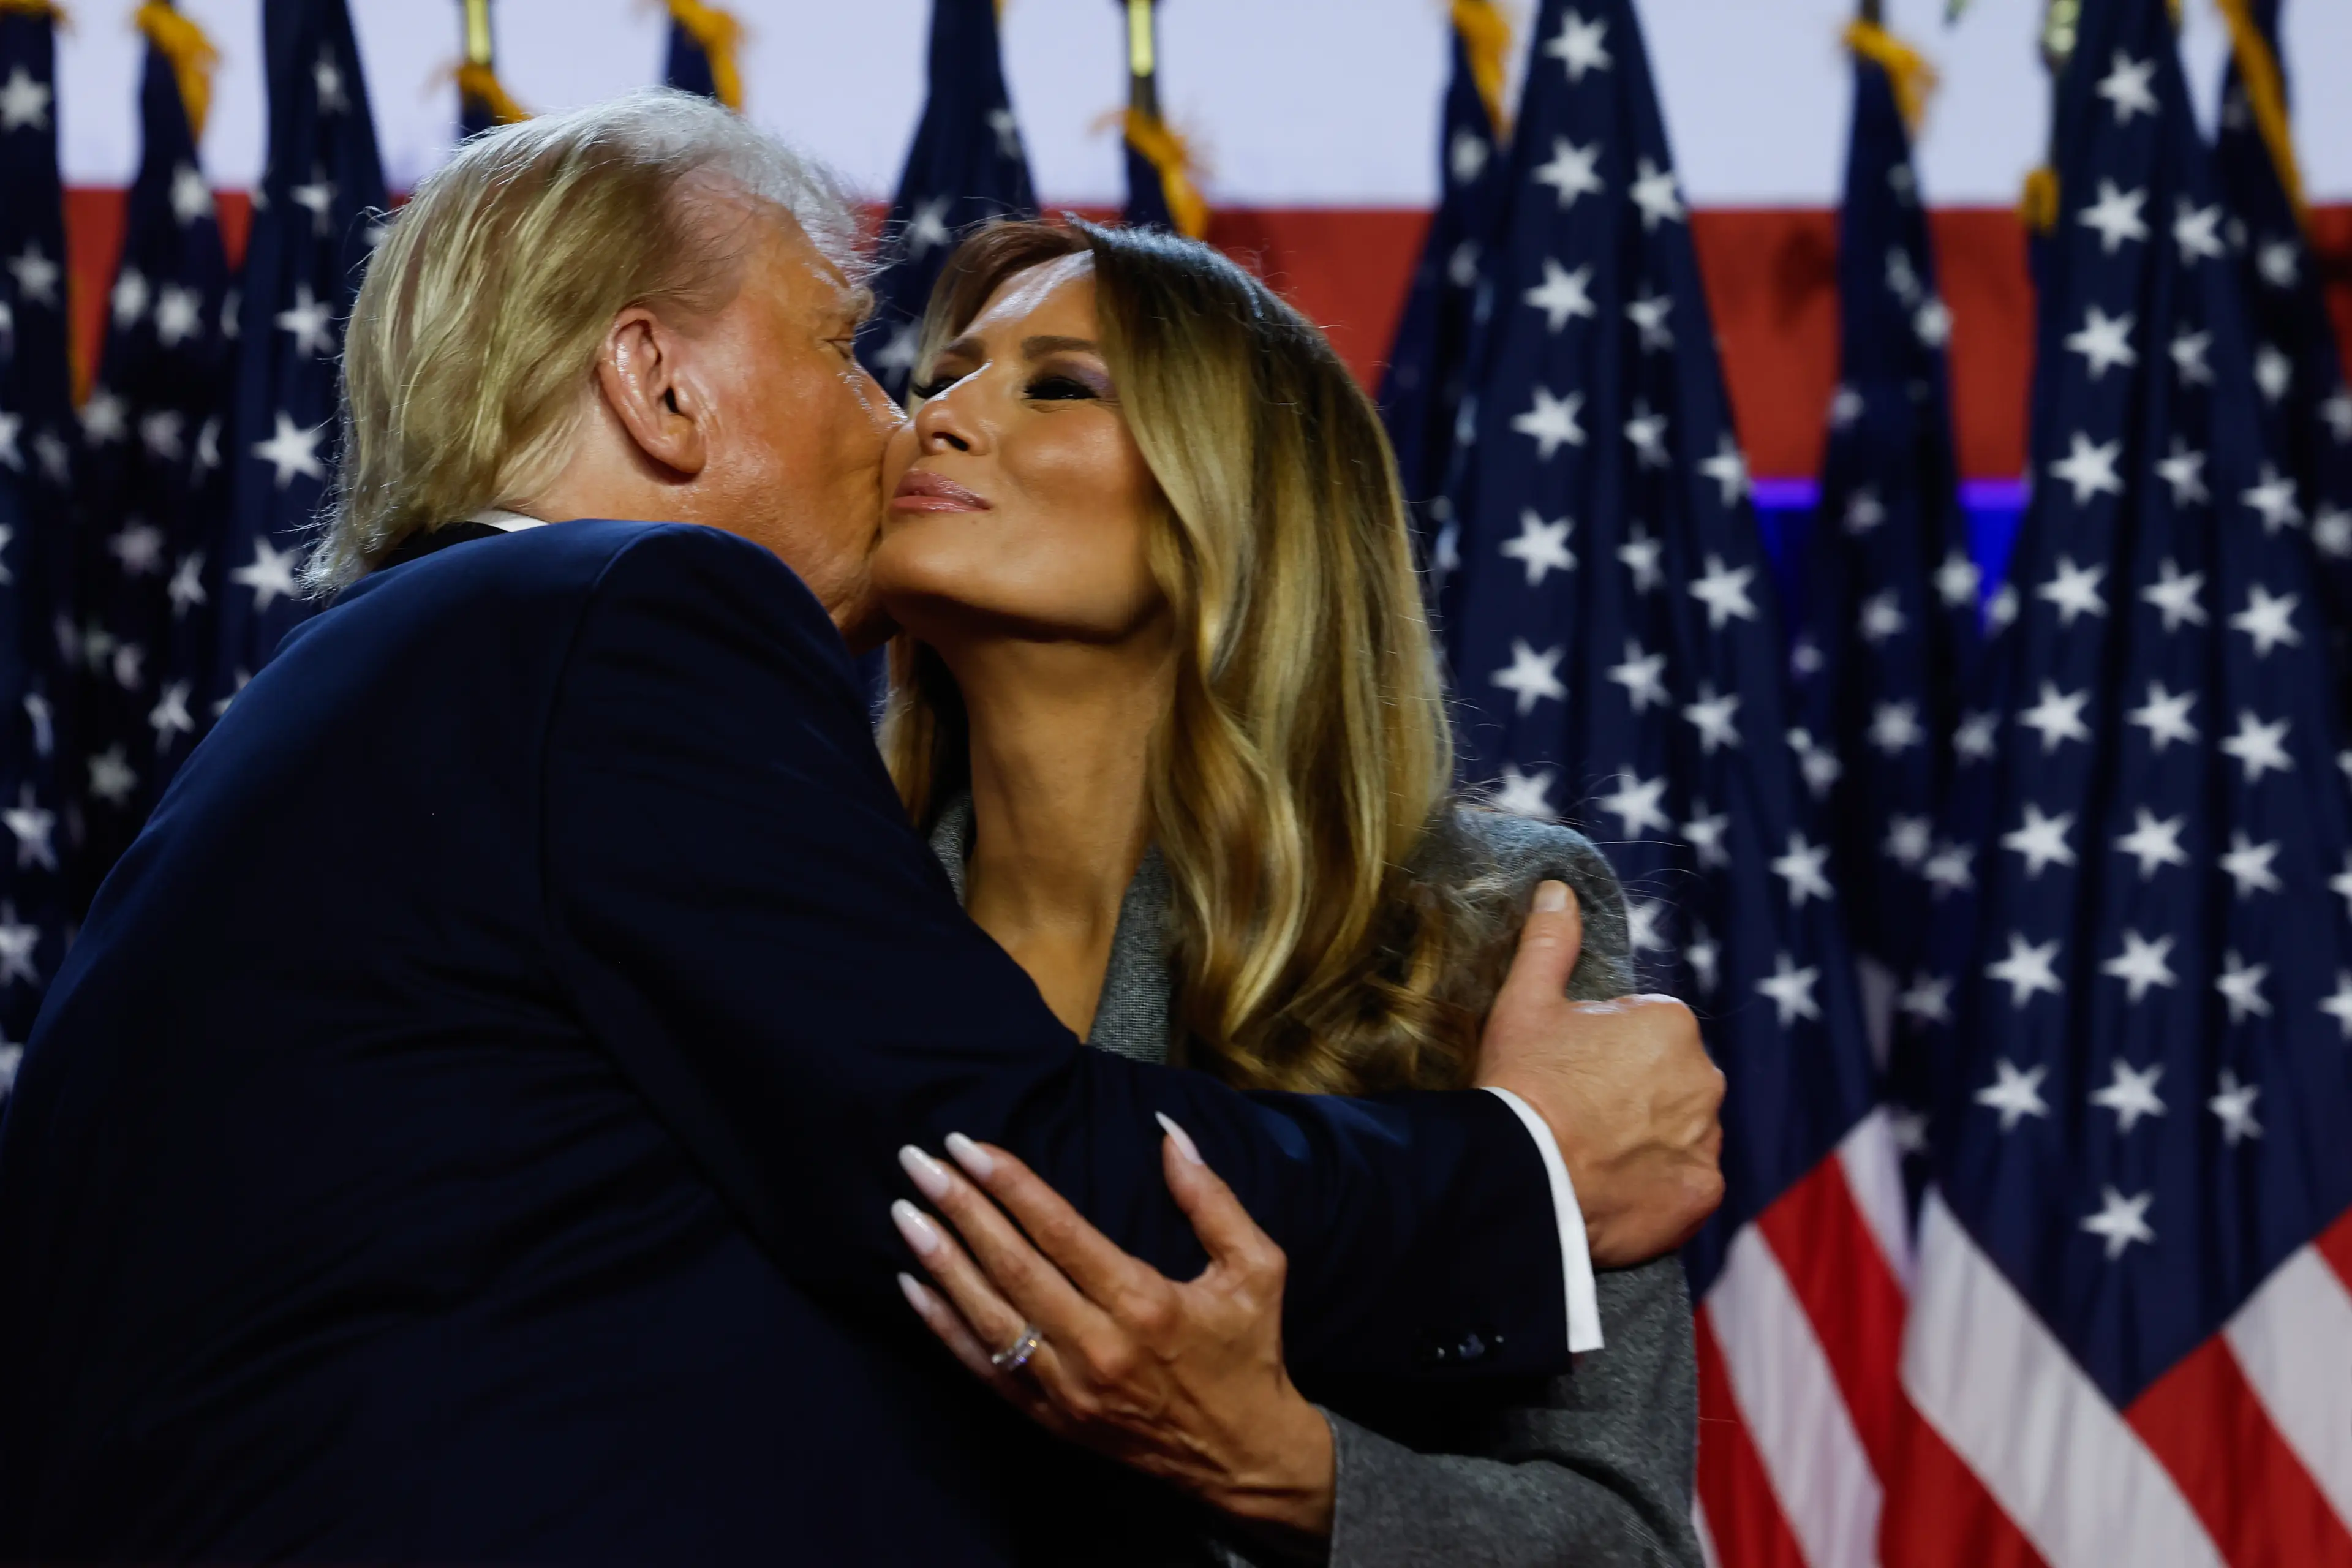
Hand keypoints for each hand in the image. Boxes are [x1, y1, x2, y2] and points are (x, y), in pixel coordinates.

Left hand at [887, 1126, 1335, 1542]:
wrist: (1244, 1457)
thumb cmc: (1249, 1352)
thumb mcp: (1257, 1267)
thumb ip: (1211, 1198)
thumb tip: (1168, 1130)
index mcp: (1145, 1302)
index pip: (1060, 1231)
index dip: (1010, 1184)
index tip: (969, 1145)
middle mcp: (1098, 1347)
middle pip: (1014, 1268)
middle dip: (961, 1209)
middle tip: (917, 1162)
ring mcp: (1068, 1389)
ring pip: (990, 1317)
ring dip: (941, 1263)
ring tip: (903, 1214)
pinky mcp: (1051, 1419)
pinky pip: (984, 1369)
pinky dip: (943, 1328)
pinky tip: (911, 1287)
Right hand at [1474, 880, 1726, 1266]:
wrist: (1523, 1182)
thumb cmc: (1524, 1084)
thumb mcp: (1525, 1003)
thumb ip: (1549, 941)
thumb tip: (1558, 889)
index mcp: (1670, 1022)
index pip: (1643, 1030)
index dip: (1600, 1050)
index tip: (1567, 1072)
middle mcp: (1705, 1077)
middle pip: (1668, 1080)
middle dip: (1634, 1093)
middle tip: (1578, 1114)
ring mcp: (1707, 1139)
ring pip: (1681, 1131)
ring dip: (1649, 1139)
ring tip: (1593, 1155)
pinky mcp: (1702, 1191)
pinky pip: (1687, 1182)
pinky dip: (1660, 1185)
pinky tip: (1616, 1186)